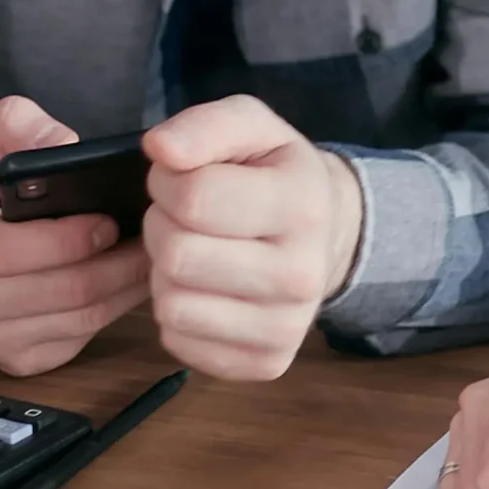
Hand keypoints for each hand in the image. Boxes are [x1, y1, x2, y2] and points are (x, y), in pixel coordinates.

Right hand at [0, 96, 151, 375]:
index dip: (69, 239)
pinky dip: (115, 311)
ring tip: (155, 254)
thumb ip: (17, 122)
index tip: (110, 220)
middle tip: (159, 236)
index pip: (11, 252)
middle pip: (62, 291)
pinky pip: (80, 339)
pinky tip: (131, 281)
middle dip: (118, 263)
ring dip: (126, 288)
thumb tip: (63, 144)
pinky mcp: (17, 361)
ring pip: (80, 319)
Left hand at [142, 95, 362, 380]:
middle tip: (188, 218)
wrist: (329, 233)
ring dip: (167, 273)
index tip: (181, 178)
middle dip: (164, 228)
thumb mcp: (250, 127)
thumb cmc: (276, 174)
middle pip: (179, 255)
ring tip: (197, 251)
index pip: (194, 197)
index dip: (168, 182)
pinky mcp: (268, 362)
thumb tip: (159, 149)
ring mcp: (288, 325)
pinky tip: (206, 289)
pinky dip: (179, 313)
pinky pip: (179, 341)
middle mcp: (303, 273)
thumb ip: (203, 126)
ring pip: (172, 304)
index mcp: (304, 202)